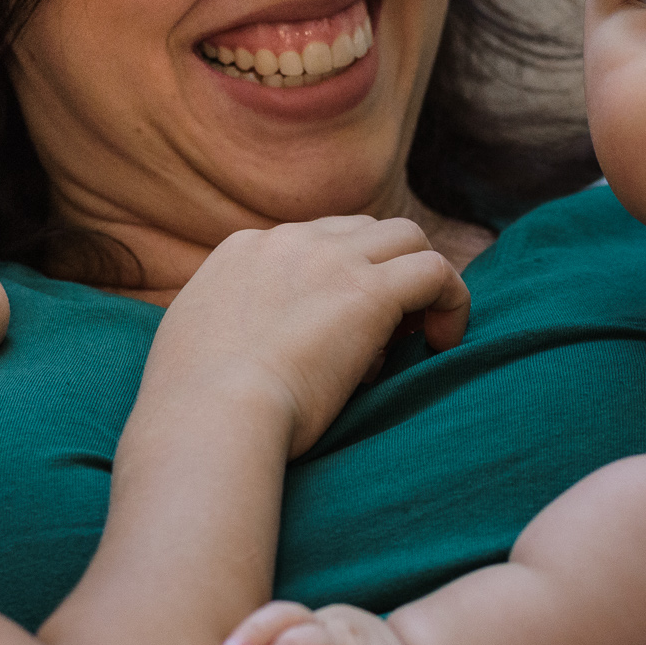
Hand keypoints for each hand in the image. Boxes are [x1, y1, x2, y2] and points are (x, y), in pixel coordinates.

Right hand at [144, 217, 468, 457]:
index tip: (343, 328)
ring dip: (420, 279)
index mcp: (243, 251)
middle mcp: (288, 241)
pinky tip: (442, 342)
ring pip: (406, 237)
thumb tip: (256, 344)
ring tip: (420, 333)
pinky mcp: (370, 292)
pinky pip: (435, 271)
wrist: (210, 414)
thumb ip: (225, 325)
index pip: (312, 243)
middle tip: (389, 330)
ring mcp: (331, 260)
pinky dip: (450, 300)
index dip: (339, 280)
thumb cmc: (196, 405)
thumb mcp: (195, 343)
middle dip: (383, 269)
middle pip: (362, 230)